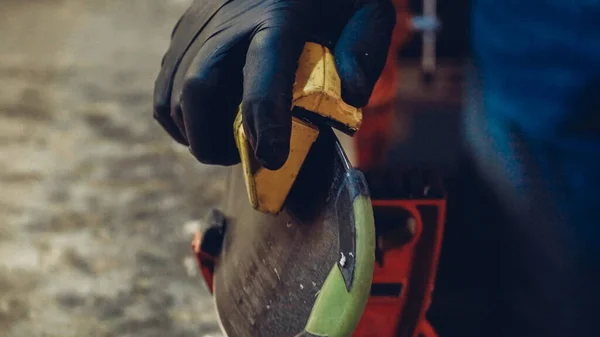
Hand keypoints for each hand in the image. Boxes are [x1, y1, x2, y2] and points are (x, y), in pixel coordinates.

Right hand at [154, 0, 395, 169]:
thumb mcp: (365, 10)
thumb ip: (364, 49)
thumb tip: (350, 96)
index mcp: (281, 17)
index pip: (263, 72)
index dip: (264, 121)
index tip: (271, 159)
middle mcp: (230, 21)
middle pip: (198, 90)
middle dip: (213, 141)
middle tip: (242, 159)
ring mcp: (200, 25)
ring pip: (173, 95)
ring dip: (195, 134)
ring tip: (227, 143)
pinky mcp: (184, 31)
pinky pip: (164, 88)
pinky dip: (177, 119)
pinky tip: (204, 124)